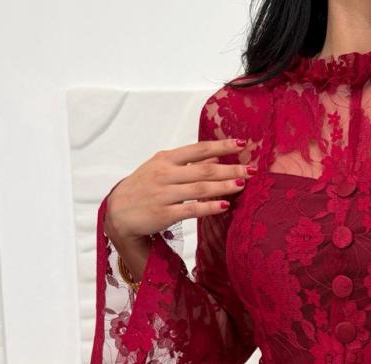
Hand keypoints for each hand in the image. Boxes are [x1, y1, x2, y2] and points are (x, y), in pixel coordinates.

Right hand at [104, 137, 252, 278]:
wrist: (118, 212)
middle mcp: (165, 174)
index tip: (242, 144)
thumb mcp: (161, 169)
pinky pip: (191, 209)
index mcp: (165, 159)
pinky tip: (224, 205)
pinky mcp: (164, 213)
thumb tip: (216, 158)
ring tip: (242, 185)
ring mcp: (164, 194)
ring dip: (223, 186)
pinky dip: (209, 207)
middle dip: (230, 169)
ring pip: (200, 188)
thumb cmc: (143, 188)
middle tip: (252, 170)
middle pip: (204, 169)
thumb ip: (187, 163)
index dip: (221, 146)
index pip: (198, 149)